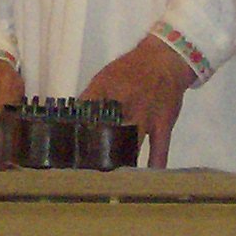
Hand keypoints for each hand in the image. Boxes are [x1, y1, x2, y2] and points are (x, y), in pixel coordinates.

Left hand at [81, 34, 193, 167]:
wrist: (165, 60)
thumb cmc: (131, 69)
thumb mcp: (105, 77)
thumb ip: (90, 97)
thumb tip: (74, 116)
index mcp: (108, 91)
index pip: (88, 114)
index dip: (78, 131)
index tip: (71, 149)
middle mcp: (127, 104)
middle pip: (110, 132)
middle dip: (99, 151)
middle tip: (89, 169)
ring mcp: (147, 116)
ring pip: (133, 143)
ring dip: (123, 159)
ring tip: (112, 175)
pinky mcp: (164, 123)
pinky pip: (161, 146)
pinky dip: (156, 161)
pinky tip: (148, 175)